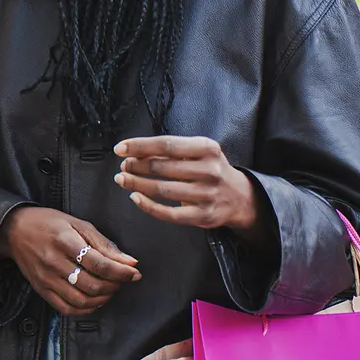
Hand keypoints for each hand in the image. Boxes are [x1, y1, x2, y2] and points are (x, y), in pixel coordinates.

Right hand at [0, 205, 140, 315]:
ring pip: (82, 300)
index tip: (134, 273)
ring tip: (110, 289)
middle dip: (114, 286)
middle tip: (122, 280)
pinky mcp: (41, 290)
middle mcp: (53, 262)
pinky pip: (67, 309)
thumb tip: (130, 262)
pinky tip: (94, 300)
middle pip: (92, 285)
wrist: (15, 231)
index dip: (121, 272)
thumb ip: (104, 244)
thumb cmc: (49, 224)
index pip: (99, 263)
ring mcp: (46, 279)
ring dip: (103, 299)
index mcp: (64, 241)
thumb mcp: (78, 224)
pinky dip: (86, 310)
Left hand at [113, 135, 262, 232]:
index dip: (139, 146)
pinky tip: (135, 197)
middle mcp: (209, 170)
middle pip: (162, 167)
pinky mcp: (204, 215)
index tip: (120, 148)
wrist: (240, 197)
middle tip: (123, 166)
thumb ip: (172, 150)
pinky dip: (148, 206)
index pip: (166, 144)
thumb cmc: (210, 169)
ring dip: (137, 184)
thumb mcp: (199, 152)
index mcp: (207, 148)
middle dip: (136, 166)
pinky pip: (169, 213)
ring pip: (163, 189)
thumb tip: (133, 153)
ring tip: (122, 179)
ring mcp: (207, 194)